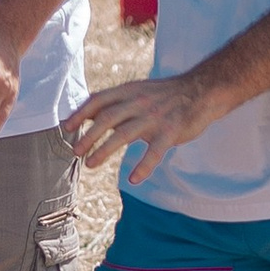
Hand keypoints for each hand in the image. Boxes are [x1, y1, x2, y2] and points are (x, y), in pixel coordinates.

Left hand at [62, 71, 217, 180]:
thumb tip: (86, 114)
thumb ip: (114, 102)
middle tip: (75, 152)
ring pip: (124, 135)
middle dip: (89, 136)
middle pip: (107, 119)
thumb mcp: (137, 91)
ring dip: (104, 151)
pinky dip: (143, 166)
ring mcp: (154, 117)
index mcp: (129, 91)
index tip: (67, 127)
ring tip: (91, 164)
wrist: (201, 91)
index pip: (99, 100)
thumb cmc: (164, 95)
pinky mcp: (170, 132)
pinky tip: (133, 179)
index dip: (81, 113)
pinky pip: (154, 152)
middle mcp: (139, 102)